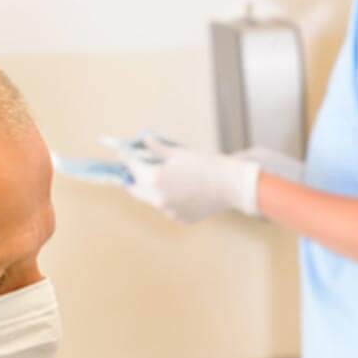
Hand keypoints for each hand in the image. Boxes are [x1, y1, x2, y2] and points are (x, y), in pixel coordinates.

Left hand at [126, 144, 263, 222]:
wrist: (231, 185)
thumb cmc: (206, 165)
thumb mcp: (179, 152)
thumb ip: (156, 148)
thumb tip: (144, 139)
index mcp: (154, 179)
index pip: (131, 166)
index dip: (128, 157)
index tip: (125, 151)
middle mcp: (158, 198)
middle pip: (135, 188)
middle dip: (134, 177)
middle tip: (136, 168)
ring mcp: (169, 211)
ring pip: (153, 199)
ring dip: (153, 189)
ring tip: (164, 178)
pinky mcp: (181, 219)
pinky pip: (170, 208)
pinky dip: (171, 199)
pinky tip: (183, 190)